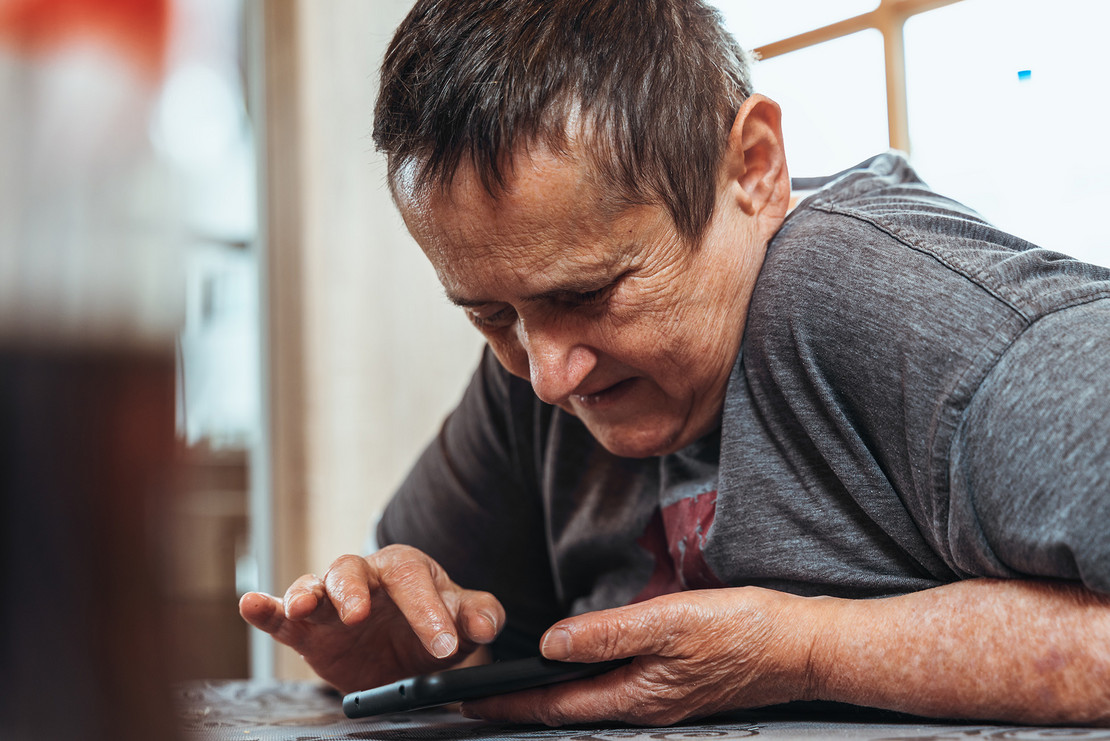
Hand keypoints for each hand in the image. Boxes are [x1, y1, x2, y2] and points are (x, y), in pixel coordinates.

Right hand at [239, 544, 505, 692]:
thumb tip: (487, 624)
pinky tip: (251, 605)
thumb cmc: (435, 624)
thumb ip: (479, 616)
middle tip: (360, 615)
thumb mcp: (462, 623)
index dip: (427, 609)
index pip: (413, 578)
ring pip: (316, 585)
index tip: (443, 643)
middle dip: (354, 590)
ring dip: (306, 593)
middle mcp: (366, 578)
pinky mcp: (308, 630)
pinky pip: (281, 616)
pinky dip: (265, 608)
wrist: (408, 654)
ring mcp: (333, 602)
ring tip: (302, 606)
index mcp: (407, 569)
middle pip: (353, 570)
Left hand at [461, 587, 821, 725]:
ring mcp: (663, 701)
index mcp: (637, 696)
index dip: (509, 707)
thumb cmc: (746, 632)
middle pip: (569, 711)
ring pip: (592, 702)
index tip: (468, 704)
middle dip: (522, 707)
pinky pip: (617, 689)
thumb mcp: (671, 622)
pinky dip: (586, 683)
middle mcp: (645, 707)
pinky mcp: (678, 688)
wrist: (804, 646)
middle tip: (479, 699)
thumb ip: (609, 633)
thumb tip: (552, 643)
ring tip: (517, 686)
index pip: (556, 707)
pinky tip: (582, 669)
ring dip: (551, 697)